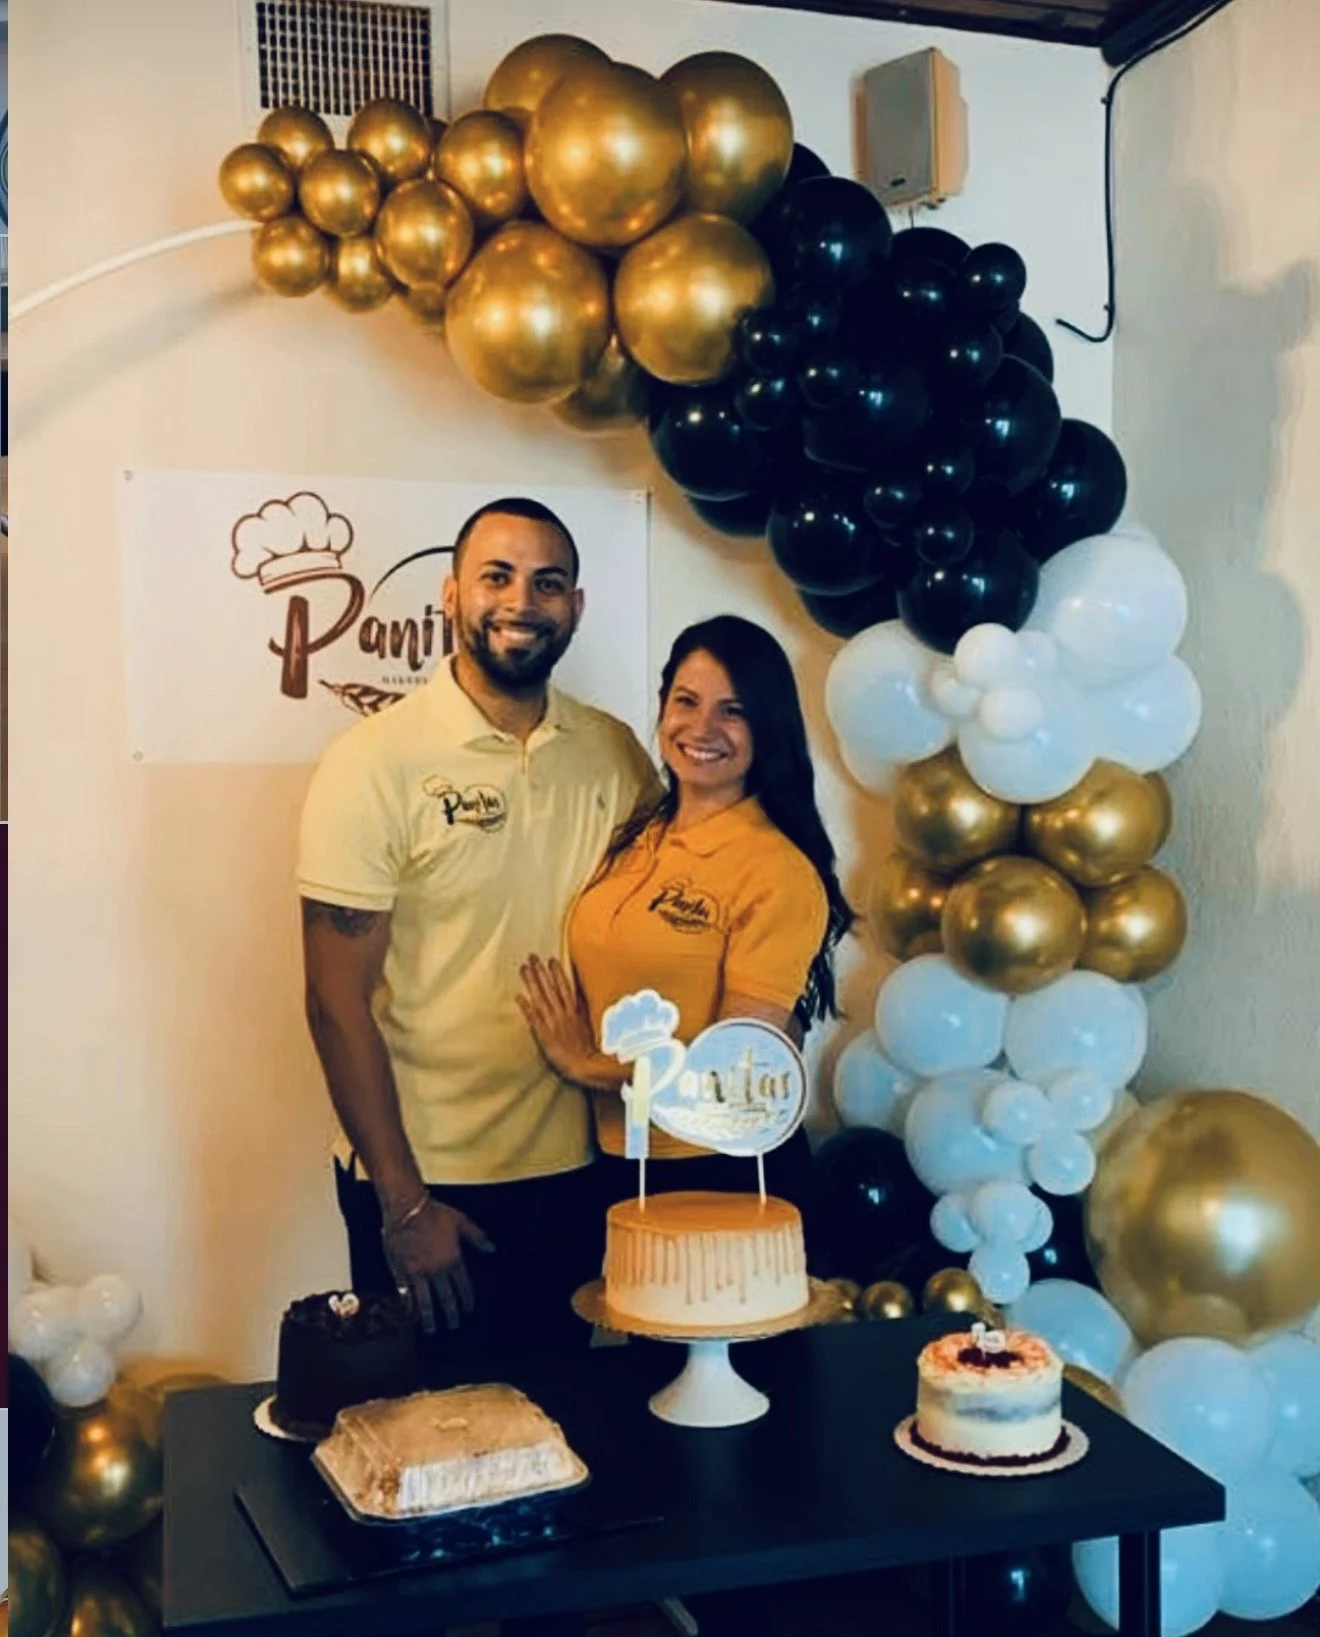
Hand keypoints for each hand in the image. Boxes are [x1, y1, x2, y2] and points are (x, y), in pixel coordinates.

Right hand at [381, 1197, 494, 1333]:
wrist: (407, 1208)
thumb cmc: (435, 1212)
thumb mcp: (461, 1221)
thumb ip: (477, 1237)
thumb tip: (492, 1248)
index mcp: (453, 1259)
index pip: (463, 1286)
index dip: (466, 1300)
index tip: (468, 1309)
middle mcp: (437, 1270)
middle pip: (446, 1299)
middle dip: (450, 1314)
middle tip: (453, 1325)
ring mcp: (418, 1273)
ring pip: (425, 1302)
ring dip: (429, 1317)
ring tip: (431, 1328)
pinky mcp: (401, 1272)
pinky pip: (406, 1294)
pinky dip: (410, 1306)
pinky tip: (412, 1315)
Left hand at [517, 956, 597, 1084]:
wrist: (582, 1064)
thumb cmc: (586, 1047)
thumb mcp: (588, 1024)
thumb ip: (583, 1008)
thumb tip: (580, 993)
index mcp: (573, 1011)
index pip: (564, 987)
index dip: (557, 973)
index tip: (551, 959)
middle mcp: (562, 1013)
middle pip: (550, 988)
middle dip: (541, 971)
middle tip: (532, 956)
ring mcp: (552, 1022)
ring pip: (541, 998)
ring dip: (531, 982)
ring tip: (523, 968)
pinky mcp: (544, 1034)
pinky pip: (533, 1018)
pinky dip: (526, 1006)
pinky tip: (518, 996)